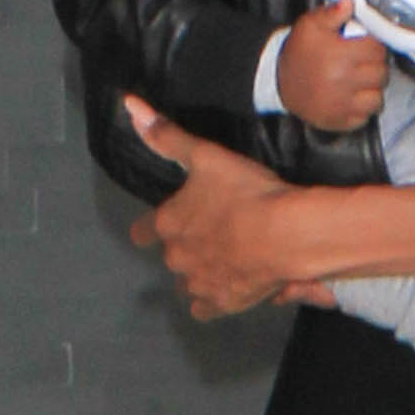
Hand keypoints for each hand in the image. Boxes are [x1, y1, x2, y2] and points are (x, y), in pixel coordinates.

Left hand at [124, 97, 327, 318]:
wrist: (285, 234)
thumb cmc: (245, 191)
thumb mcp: (205, 155)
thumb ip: (167, 136)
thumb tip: (128, 105)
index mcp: (169, 224)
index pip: (143, 232)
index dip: (151, 228)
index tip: (161, 225)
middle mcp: (178, 258)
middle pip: (170, 258)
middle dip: (184, 249)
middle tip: (210, 236)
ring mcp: (200, 284)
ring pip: (187, 285)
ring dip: (198, 275)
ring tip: (221, 263)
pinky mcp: (224, 303)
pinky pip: (206, 309)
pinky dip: (213, 300)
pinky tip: (228, 288)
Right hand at [276, 2, 388, 130]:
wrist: (278, 81)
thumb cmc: (297, 54)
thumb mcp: (310, 26)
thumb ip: (332, 13)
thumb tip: (349, 3)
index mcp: (340, 56)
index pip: (376, 49)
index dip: (373, 44)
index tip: (367, 44)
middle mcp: (343, 82)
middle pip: (381, 73)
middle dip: (376, 65)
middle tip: (364, 61)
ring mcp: (342, 104)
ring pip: (377, 98)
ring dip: (373, 88)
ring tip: (362, 80)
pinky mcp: (340, 120)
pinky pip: (365, 117)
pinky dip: (363, 108)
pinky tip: (354, 96)